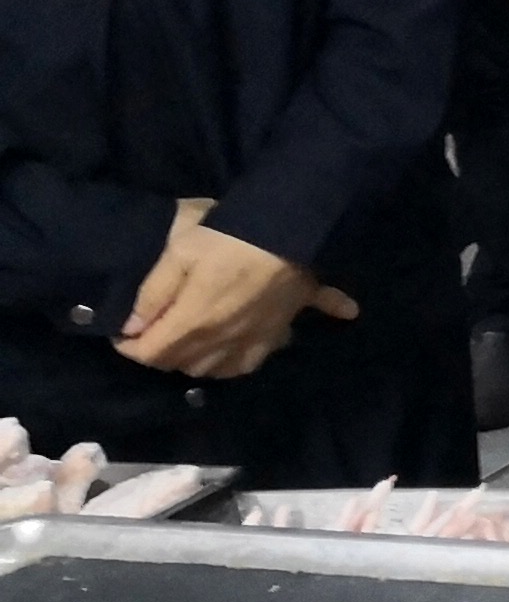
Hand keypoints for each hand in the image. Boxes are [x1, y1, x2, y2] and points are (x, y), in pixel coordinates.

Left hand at [122, 202, 353, 379]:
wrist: (294, 231)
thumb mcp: (180, 252)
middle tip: (152, 332)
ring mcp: (252, 341)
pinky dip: (232, 362)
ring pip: (212, 370)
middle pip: (179, 364)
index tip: (121, 333)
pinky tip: (229, 348)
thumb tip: (131, 327)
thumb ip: (152, 293)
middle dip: (158, 353)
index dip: (128, 347)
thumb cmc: (231, 236)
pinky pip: (248, 363)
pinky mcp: (276, 334)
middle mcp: (221, 341)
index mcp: (194, 322)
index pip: (150, 354)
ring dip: (193, 362)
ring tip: (186, 343)